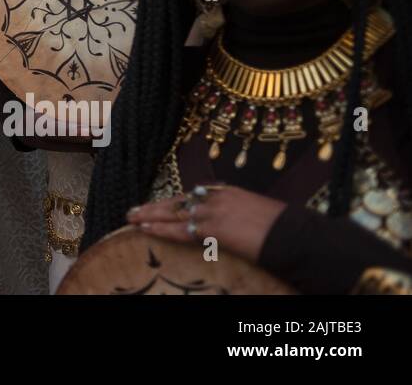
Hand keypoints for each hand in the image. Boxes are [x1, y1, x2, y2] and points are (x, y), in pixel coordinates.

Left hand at [126, 185, 286, 262]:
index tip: (161, 205)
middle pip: (179, 200)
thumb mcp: (260, 213)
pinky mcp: (213, 229)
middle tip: (135, 210)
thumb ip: (241, 214)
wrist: (296, 235)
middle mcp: (218, 198)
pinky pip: (180, 230)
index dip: (175, 202)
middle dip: (156, 206)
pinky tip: (146, 230)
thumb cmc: (285, 228)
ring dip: (151, 216)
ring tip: (132, 219)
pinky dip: (161, 230)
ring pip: (174, 213)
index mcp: (230, 191)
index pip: (194, 195)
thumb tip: (234, 225)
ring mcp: (214, 212)